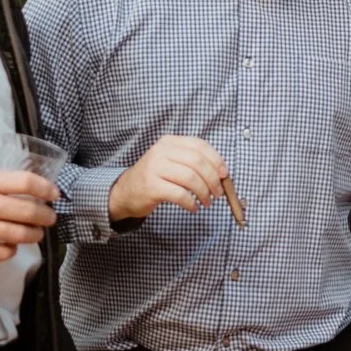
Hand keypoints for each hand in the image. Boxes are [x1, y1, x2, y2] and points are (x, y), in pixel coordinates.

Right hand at [0, 169, 56, 261]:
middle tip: (49, 217)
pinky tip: (11, 246)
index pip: (25, 183)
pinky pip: (2, 252)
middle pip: (29, 211)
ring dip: (34, 235)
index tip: (53, 194)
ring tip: (36, 233)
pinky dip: (11, 250)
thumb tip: (18, 187)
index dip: (46, 188)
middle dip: (46, 216)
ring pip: (20, 234)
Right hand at [109, 135, 229, 221]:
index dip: (216, 160)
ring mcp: (154, 168)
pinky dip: (191, 203)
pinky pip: (180, 195)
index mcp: (169, 142)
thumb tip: (222, 174)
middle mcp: (161, 151)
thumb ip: (193, 162)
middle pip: (198, 162)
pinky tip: (193, 208)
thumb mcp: (172, 162)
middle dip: (213, 179)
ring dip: (204, 193)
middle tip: (218, 193)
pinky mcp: (151, 186)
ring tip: (206, 202)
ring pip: (191, 178)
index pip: (200, 146)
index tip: (224, 175)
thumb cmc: (155, 178)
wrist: (125, 192)